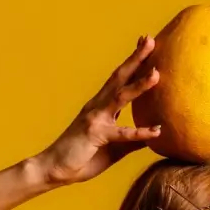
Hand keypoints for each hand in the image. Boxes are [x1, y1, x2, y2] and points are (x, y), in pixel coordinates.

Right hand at [38, 36, 160, 185]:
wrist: (53, 170)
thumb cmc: (82, 158)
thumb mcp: (113, 148)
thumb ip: (131, 141)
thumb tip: (152, 136)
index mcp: (101, 108)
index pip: (120, 80)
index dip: (134, 62)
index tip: (146, 43)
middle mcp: (97, 107)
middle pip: (120, 78)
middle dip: (136, 58)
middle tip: (150, 39)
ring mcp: (95, 119)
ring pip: (120, 97)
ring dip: (139, 84)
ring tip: (156, 73)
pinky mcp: (95, 135)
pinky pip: (122, 134)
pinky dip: (140, 132)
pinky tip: (156, 131)